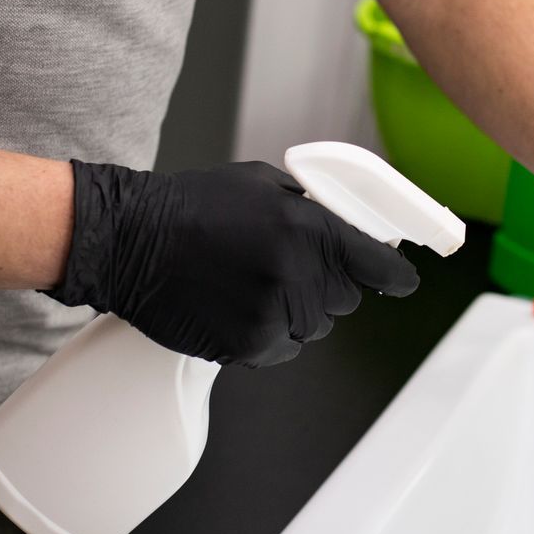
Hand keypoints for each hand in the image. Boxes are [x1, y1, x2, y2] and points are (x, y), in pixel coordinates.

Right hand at [50, 160, 418, 365]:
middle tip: (283, 267)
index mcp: (305, 227)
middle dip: (325, 285)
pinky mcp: (247, 345)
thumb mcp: (263, 184)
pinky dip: (267, 335)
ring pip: (314, 327)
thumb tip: (355, 229)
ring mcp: (271, 313)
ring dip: (295, 311)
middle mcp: (294, 272)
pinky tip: (236, 306)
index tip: (403, 281)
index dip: (395, 276)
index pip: (378, 266)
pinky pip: (282, 349)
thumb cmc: (192, 206)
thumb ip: (314, 209)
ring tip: (251, 283)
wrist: (130, 241)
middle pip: (346, 299)